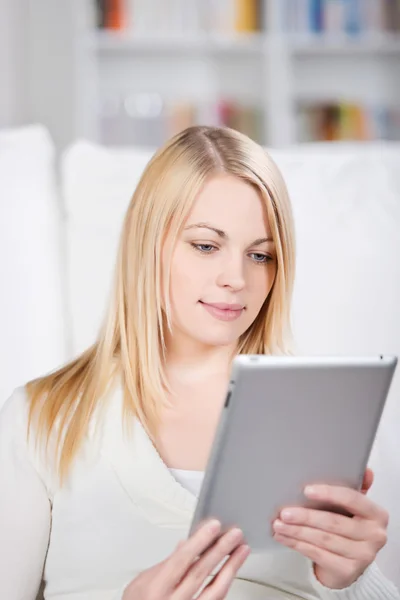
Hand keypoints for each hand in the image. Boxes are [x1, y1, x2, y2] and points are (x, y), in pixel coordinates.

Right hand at [122, 520, 249, 599]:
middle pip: (201, 572)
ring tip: (241, 550)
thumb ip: (166, 564)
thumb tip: (186, 544)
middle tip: (234, 534)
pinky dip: (225, 584)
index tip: (214, 526)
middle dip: (220, 550)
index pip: (182, 559)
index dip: (199, 541)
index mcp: (156, 589)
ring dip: (230, 567)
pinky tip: (232, 572)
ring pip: (215, 590)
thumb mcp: (142, 582)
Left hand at [272, 468, 388, 588]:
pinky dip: (297, 544)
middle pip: (334, 522)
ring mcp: (362, 555)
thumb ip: (356, 488)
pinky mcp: (348, 571)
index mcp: (376, 515)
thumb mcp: (353, 508)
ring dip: (297, 531)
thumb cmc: (348, 528)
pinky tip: (284, 537)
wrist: (348, 564)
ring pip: (323, 539)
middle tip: (285, 512)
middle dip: (305, 516)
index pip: (352, 499)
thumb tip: (365, 471)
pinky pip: (317, 554)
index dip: (329, 493)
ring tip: (279, 524)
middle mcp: (374, 536)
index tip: (306, 490)